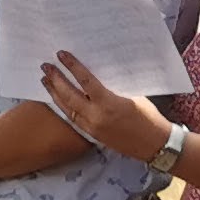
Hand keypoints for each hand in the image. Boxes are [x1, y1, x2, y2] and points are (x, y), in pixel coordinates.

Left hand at [38, 52, 167, 161]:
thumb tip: (100, 73)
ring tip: (45, 80)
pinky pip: (72, 119)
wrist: (154, 144)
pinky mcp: (92, 135)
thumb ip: (114, 86)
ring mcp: (92, 128)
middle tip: (45, 67)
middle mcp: (96, 116)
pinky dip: (63, 107)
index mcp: (108, 103)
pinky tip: (58, 99)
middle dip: (56, 79)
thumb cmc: (149, 117)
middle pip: (69, 95)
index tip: (61, 55)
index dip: (72, 66)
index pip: (85, 81)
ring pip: (66, 108)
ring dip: (54, 93)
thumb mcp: (134, 95)